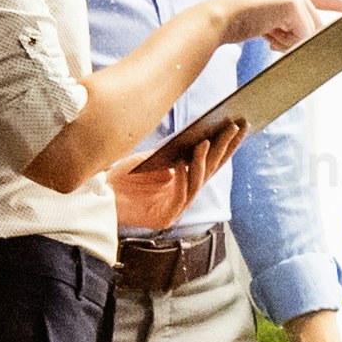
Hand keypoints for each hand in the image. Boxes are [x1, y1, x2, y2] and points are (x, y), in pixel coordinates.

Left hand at [114, 115, 244, 228]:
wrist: (100, 193)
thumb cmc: (124, 175)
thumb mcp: (153, 159)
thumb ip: (175, 152)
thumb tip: (200, 136)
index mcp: (184, 180)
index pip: (210, 161)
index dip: (227, 144)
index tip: (240, 124)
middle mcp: (184, 195)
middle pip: (210, 170)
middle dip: (223, 148)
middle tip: (234, 127)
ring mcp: (175, 207)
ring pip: (197, 183)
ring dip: (203, 161)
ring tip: (205, 142)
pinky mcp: (164, 218)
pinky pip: (179, 196)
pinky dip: (183, 179)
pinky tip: (183, 164)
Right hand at [219, 0, 341, 53]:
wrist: (220, 19)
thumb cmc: (241, 24)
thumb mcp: (273, 26)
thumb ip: (294, 30)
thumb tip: (314, 41)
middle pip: (316, 26)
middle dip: (294, 39)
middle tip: (268, 33)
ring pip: (310, 33)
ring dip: (288, 41)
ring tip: (263, 31)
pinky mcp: (293, 4)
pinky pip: (303, 34)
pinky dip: (286, 40)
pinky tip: (265, 31)